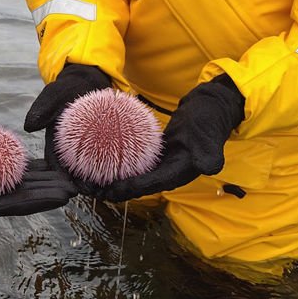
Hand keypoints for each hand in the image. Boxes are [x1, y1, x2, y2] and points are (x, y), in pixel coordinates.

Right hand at [0, 154, 77, 233]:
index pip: (24, 204)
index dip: (45, 200)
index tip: (64, 196)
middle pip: (32, 193)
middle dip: (54, 189)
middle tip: (77, 183)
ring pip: (27, 182)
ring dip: (47, 178)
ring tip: (68, 173)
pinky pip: (14, 170)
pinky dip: (30, 167)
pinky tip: (45, 162)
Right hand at [24, 63, 111, 194]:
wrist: (89, 81)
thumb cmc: (69, 87)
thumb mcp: (55, 93)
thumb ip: (43, 106)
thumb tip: (28, 126)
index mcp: (54, 142)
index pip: (55, 164)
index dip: (61, 178)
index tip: (71, 188)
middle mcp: (69, 149)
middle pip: (74, 173)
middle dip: (82, 185)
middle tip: (95, 192)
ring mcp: (86, 149)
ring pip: (90, 170)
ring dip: (98, 181)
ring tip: (111, 189)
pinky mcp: (101, 146)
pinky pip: (107, 159)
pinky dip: (113, 168)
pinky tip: (124, 175)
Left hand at [95, 74, 245, 201]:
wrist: (213, 107)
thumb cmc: (210, 119)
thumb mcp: (209, 135)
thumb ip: (209, 152)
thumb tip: (211, 167)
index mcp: (178, 174)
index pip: (148, 186)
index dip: (126, 190)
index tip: (105, 191)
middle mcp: (166, 174)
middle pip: (133, 186)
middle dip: (110, 190)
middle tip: (85, 187)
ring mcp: (159, 165)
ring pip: (129, 176)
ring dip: (107, 178)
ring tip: (84, 176)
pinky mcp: (154, 155)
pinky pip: (131, 160)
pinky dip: (113, 161)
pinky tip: (93, 155)